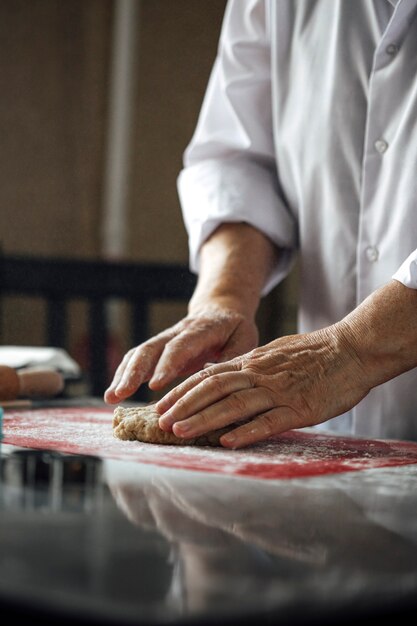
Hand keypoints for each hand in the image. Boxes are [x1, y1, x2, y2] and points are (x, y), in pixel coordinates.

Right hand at [104, 304, 257, 402]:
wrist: (220, 309)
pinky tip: (114, 394)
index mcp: (200, 330)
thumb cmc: (235, 328)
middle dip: (134, 372)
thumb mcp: (245, 338)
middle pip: (151, 349)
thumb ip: (233, 357)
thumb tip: (215, 378)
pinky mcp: (158, 349)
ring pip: (139, 353)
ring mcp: (164, 340)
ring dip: (123, 375)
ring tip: (110, 398)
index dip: (167, 365)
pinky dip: (124, 375)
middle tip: (120, 394)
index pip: (180, 347)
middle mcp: (177, 332)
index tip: (155, 385)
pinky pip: (136, 359)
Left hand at [156, 325, 371, 447]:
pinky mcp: (299, 408)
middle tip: (160, 421)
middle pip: (213, 388)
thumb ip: (248, 364)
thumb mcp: (275, 352)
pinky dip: (246, 431)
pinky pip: (269, 420)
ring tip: (180, 431)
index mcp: (253, 362)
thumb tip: (222, 372)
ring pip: (234, 404)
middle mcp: (259, 374)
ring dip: (204, 419)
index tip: (161, 404)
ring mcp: (279, 391)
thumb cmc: (315, 352)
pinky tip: (228, 441)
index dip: (182, 391)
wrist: (352, 349)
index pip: (208, 375)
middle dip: (184, 405)